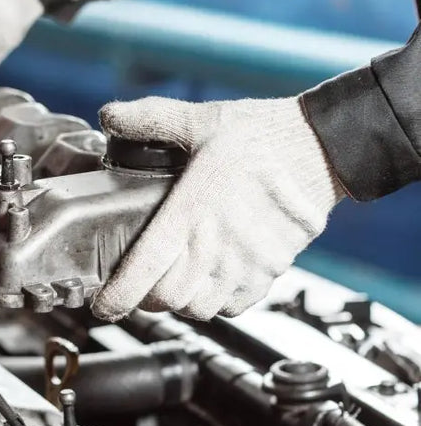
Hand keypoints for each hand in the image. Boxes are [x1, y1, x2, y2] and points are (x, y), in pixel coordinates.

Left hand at [91, 96, 344, 320]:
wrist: (322, 146)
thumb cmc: (262, 135)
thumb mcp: (199, 119)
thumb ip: (149, 118)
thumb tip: (109, 116)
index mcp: (192, 212)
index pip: (145, 270)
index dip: (117, 296)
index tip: (102, 305)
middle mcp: (219, 246)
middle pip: (168, 299)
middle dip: (144, 297)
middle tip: (136, 281)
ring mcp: (249, 264)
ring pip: (200, 309)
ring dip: (180, 301)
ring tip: (171, 279)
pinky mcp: (272, 270)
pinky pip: (235, 307)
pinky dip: (215, 303)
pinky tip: (206, 278)